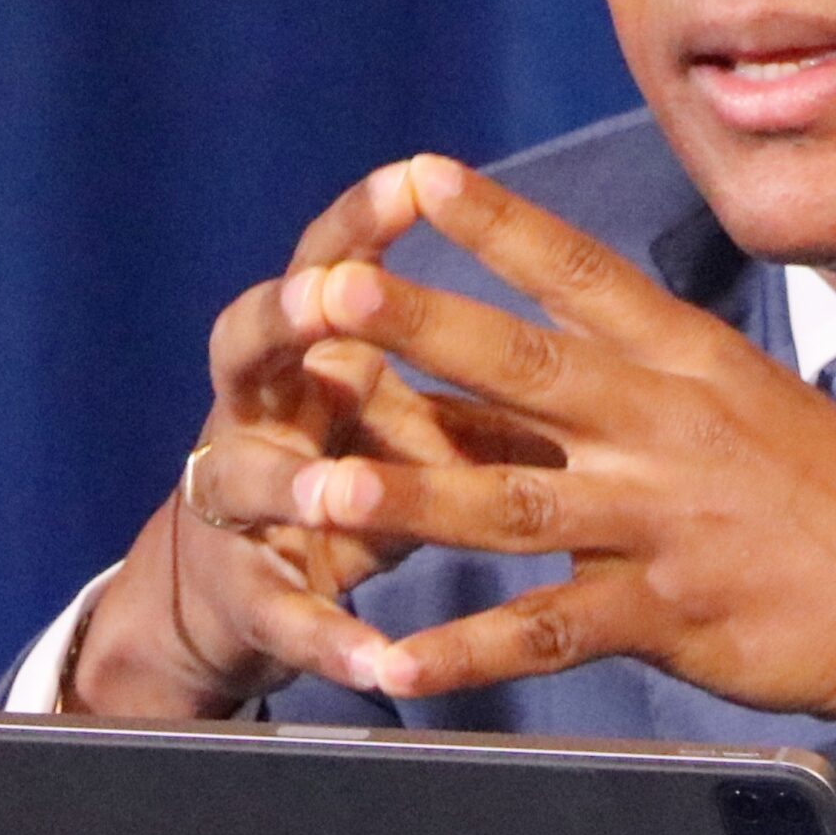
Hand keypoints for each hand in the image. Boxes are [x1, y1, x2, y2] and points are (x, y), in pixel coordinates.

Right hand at [71, 163, 552, 717]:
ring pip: (246, 480)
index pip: (328, 263)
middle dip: (286, 316)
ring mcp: (237, 505)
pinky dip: (326, 637)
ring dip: (288, 481)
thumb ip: (475, 375)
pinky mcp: (244, 599)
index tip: (414, 174)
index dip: (364, 221)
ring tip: (326, 489)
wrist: (247, 592)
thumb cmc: (357, 474)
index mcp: (309, 352)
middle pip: (249, 342)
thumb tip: (598, 319)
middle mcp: (257, 410)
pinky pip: (282, 616)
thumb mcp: (409, 418)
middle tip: (326, 296)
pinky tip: (373, 660)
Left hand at [296, 156, 835, 745]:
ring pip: (516, 502)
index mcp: (690, 362)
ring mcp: (664, 520)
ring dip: (412, 497)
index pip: (582, 272)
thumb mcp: (749, 404)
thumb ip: (645, 381)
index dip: (497, 222)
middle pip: (524, 367)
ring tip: (322, 484)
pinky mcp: (667, 611)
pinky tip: (393, 664)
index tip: (415, 173)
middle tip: (323, 292)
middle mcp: (668, 426)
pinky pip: (548, 633)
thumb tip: (539, 350)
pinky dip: (467, 652)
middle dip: (418, 327)